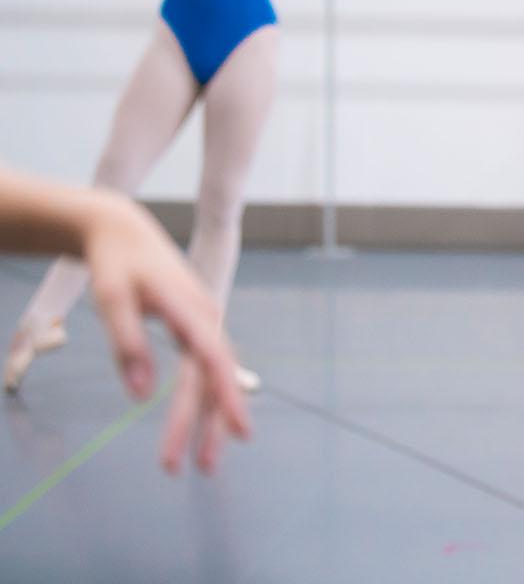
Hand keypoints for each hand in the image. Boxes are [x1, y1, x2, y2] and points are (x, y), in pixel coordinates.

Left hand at [80, 192, 251, 471]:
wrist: (124, 232)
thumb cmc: (116, 264)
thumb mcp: (112, 300)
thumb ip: (127, 346)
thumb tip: (140, 399)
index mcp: (193, 311)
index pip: (213, 364)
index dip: (224, 401)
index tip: (234, 436)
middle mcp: (207, 318)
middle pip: (216, 379)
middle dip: (210, 425)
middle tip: (201, 468)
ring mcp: (205, 322)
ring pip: (214, 377)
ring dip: (209, 417)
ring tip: (201, 458)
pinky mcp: (196, 326)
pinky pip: (207, 369)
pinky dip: (205, 398)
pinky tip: (202, 420)